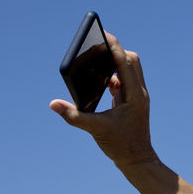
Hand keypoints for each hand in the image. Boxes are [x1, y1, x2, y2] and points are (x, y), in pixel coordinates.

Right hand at [49, 32, 159, 170]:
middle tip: (98, 44)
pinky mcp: (133, 102)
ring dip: (116, 62)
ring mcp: (137, 97)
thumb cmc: (122, 146)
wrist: (138, 161)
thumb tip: (53, 104)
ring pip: (130, 70)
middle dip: (116, 51)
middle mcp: (139, 93)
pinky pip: (126, 81)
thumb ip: (73, 116)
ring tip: (98, 60)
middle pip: (131, 60)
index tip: (102, 33)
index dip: (114, 46)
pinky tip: (103, 83)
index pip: (125, 63)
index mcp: (134, 96)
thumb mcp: (96, 129)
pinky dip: (115, 76)